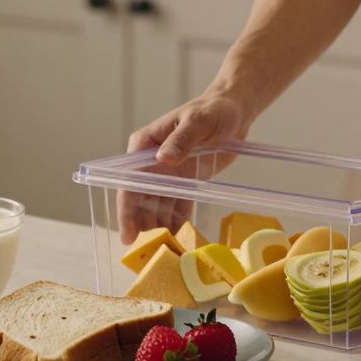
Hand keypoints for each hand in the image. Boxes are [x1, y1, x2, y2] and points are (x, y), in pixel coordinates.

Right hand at [119, 93, 251, 242]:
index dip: (126, 209)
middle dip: (140, 224)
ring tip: (163, 250)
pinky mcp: (183, 183)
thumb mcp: (198, 121)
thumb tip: (163, 159)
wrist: (234, 112)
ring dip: (157, 226)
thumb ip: (181, 139)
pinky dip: (175, 222)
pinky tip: (177, 239)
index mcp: (144, 145)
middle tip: (147, 250)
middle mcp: (150, 162)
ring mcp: (166, 175)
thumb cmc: (212, 110)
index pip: (129, 181)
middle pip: (139, 199)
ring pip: (155, 206)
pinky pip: (176, 207)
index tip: (128, 233)